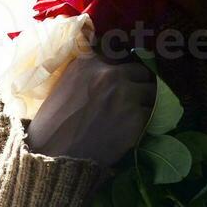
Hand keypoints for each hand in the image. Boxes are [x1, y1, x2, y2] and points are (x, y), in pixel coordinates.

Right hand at [25, 49, 155, 166]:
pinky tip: (132, 128)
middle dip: (138, 84)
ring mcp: (126, 95)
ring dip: (145, 102)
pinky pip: (153, 113)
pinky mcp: (137, 117)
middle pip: (141, 72)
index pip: (121, 54)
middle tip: (131, 98)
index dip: (123, 69)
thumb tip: (98, 51)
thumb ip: (86, 69)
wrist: (54, 155)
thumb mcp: (64, 84)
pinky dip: (145, 120)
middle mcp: (110, 74)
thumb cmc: (53, 123)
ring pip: (152, 92)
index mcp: (89, 63)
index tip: (124, 76)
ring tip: (133, 115)